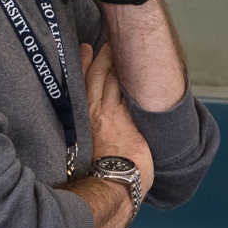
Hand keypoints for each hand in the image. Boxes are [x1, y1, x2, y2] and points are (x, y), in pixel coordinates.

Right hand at [86, 45, 152, 190]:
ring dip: (121, 63)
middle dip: (104, 56)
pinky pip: (133, 92)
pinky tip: (144, 68)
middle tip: (109, 41)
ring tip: (125, 48)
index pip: (82, 84)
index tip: (86, 48)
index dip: (83, 64)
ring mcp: (114, 114)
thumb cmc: (98, 176)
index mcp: (82, 120)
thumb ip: (91, 134)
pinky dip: (137, 78)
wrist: (112, 186)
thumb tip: (97, 134)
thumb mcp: (84, 152)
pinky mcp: (132, 119)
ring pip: (116, 80)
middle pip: (99, 76)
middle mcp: (96, 113)